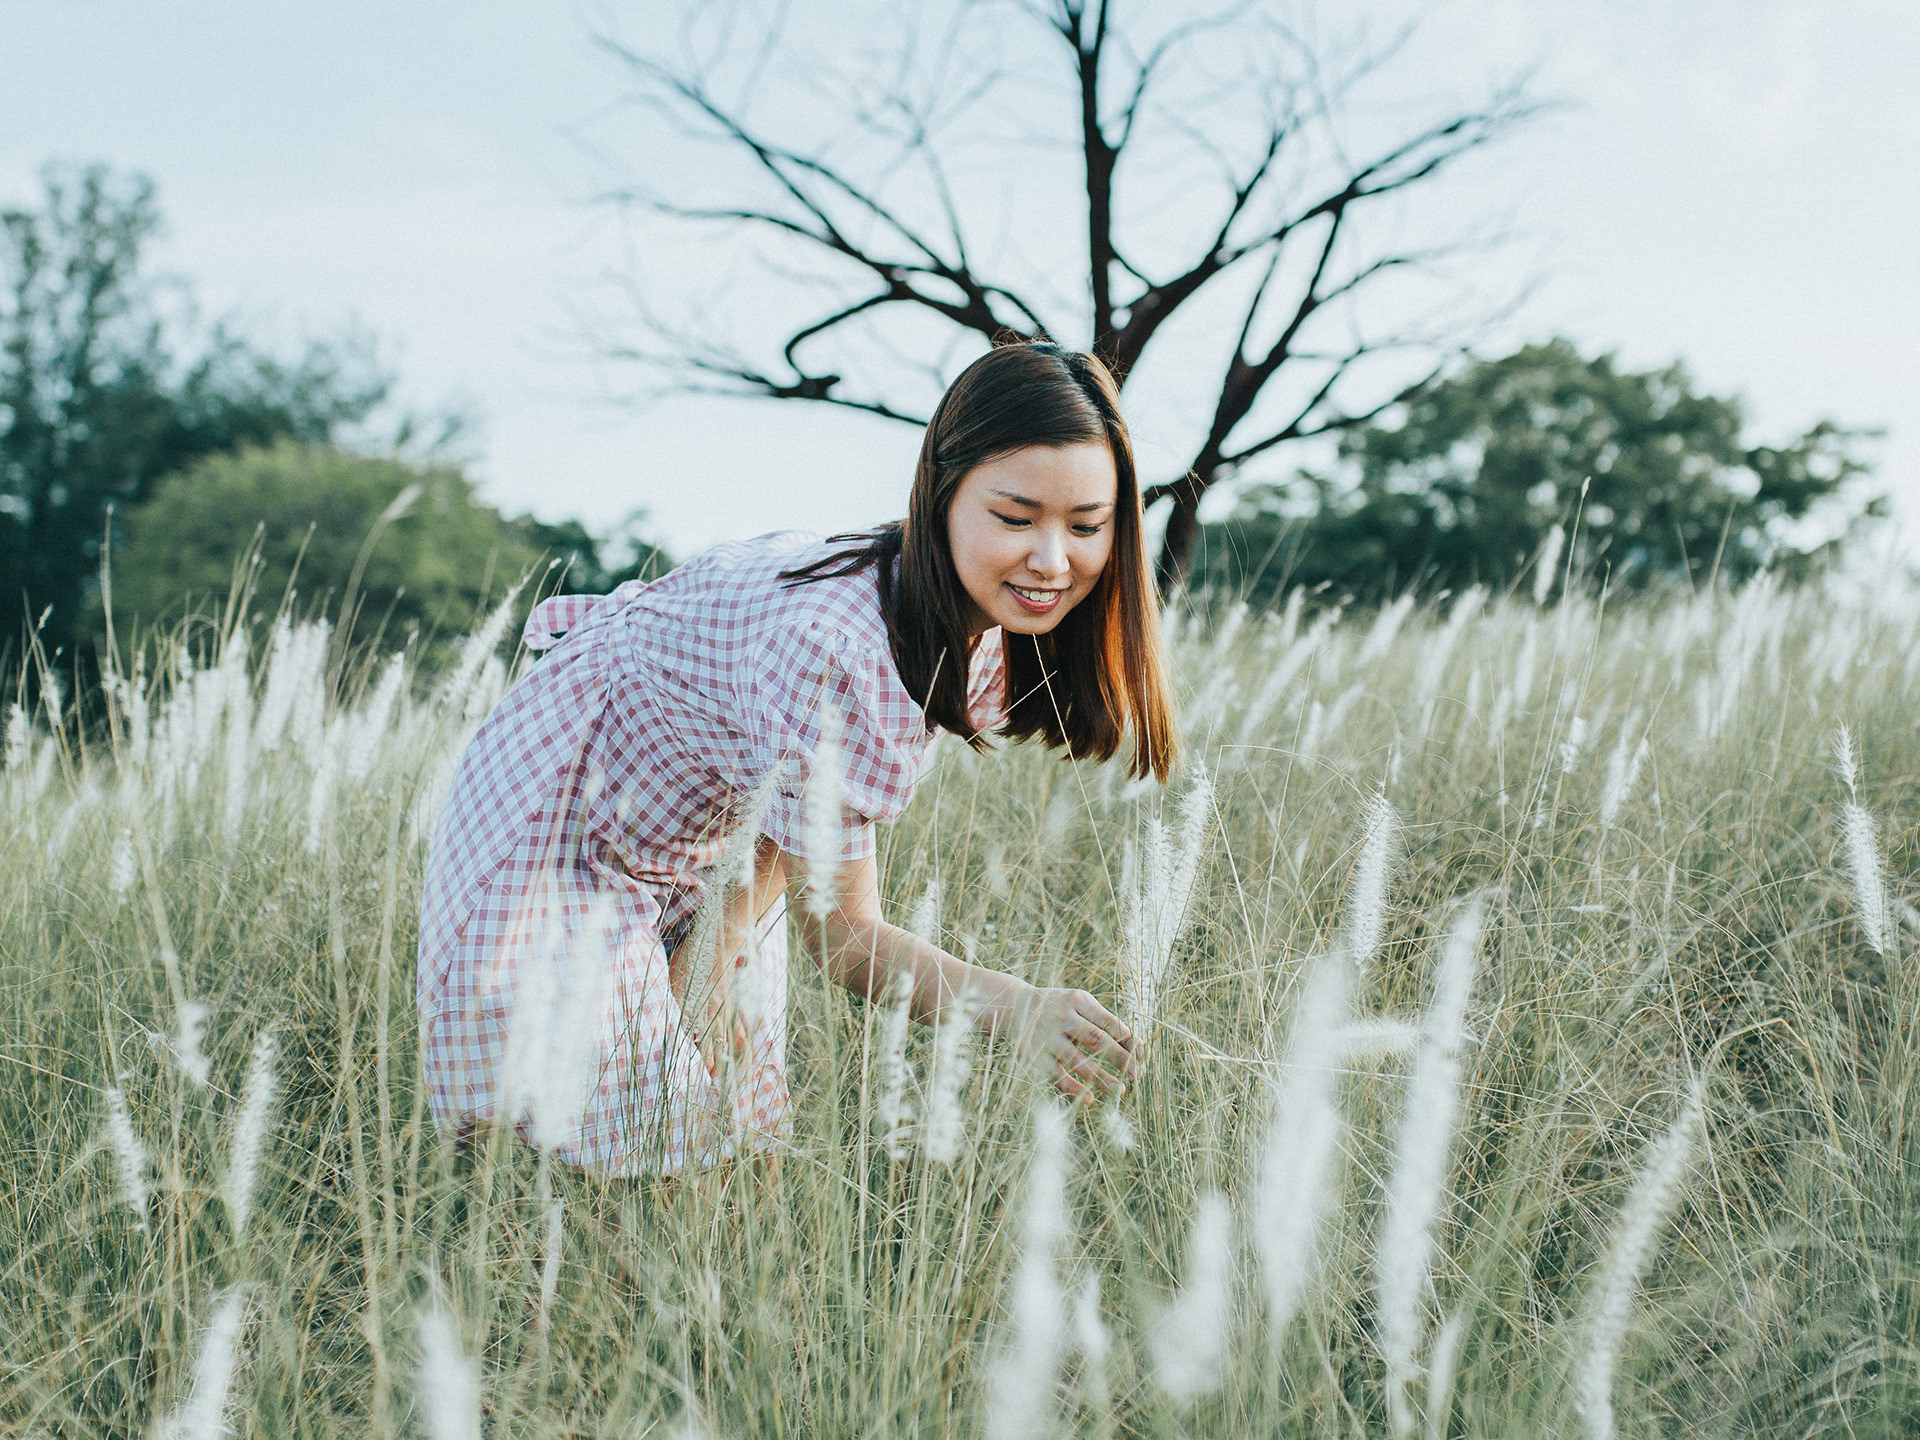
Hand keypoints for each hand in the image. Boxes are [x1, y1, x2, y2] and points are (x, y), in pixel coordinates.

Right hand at [1001, 984, 1143, 1102]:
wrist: (1012, 1004)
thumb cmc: (1056, 1006)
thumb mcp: (1078, 1002)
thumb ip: (1104, 1019)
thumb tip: (1136, 1044)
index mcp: (1079, 1000)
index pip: (1109, 1022)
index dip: (1128, 1039)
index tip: (1143, 1055)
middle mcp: (1064, 1017)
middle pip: (1097, 1040)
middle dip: (1121, 1058)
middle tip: (1138, 1074)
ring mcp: (1048, 1036)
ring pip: (1079, 1060)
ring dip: (1101, 1077)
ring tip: (1120, 1091)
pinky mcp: (1034, 1054)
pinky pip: (1056, 1074)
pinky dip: (1073, 1087)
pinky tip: (1089, 1098)